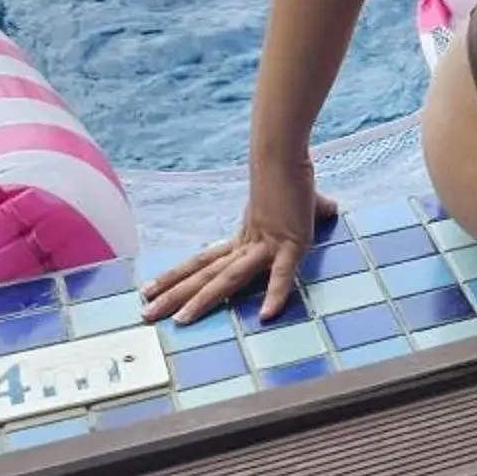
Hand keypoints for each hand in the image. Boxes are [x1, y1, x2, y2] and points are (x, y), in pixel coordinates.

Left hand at [141, 155, 338, 325]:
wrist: (285, 154)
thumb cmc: (291, 177)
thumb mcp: (300, 204)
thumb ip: (315, 209)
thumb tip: (332, 208)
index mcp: (242, 240)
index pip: (201, 263)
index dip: (175, 278)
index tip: (147, 290)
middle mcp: (246, 246)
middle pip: (204, 276)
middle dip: (173, 296)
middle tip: (144, 315)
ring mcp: (265, 246)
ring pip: (228, 279)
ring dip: (203, 300)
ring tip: (180, 321)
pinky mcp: (291, 244)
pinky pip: (282, 274)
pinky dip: (274, 293)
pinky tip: (266, 315)